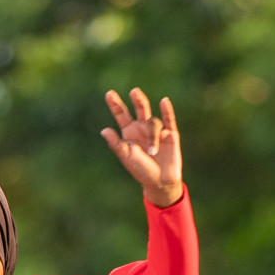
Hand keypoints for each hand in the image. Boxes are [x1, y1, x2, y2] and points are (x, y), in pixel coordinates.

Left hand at [101, 88, 183, 207]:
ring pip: (154, 123)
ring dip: (153, 137)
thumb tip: (104, 130)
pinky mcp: (171, 134)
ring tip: (152, 152)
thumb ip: (116, 144)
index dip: (115, 104)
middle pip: (140, 108)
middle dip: (137, 100)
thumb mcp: (127, 157)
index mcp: (129, 132)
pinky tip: (164, 102)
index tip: (109, 94)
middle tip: (133, 92)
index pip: (121, 115)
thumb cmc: (141, 170)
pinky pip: (169, 119)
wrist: (160, 182)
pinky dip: (167, 111)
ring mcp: (157, 130)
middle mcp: (142, 128)